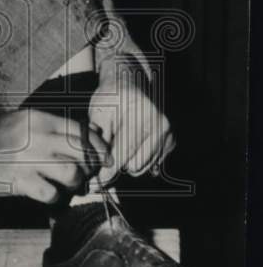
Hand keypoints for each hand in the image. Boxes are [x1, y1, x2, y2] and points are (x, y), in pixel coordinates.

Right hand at [0, 109, 109, 203]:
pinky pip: (51, 194)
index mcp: (38, 118)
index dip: (99, 147)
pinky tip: (48, 196)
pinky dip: (55, 198)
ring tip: (67, 187)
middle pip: (82, 152)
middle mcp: (35, 136)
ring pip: (72, 173)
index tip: (103, 159)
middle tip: (87, 175)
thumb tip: (93, 132)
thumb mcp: (23, 121)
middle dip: (91, 167)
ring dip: (75, 184)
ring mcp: (26, 160)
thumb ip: (56, 126)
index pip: (81, 131)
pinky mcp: (17, 182)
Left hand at [89, 65, 174, 185]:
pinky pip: (151, 164)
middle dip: (116, 164)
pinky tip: (131, 144)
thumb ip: (98, 142)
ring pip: (141, 167)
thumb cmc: (111, 98)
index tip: (96, 183)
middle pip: (133, 165)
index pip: (122, 154)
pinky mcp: (171, 141)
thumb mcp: (98, 113)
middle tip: (106, 152)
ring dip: (127, 162)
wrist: (130, 83)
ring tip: (119, 144)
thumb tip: (97, 172)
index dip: (106, 171)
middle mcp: (160, 125)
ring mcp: (168, 134)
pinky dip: (138, 159)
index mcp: (141, 115)